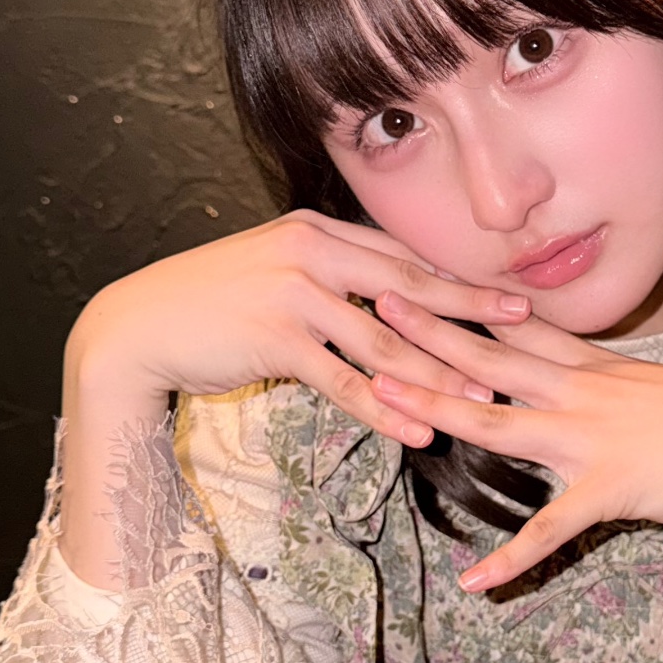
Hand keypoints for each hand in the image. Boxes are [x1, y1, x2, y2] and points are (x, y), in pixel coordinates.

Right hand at [65, 210, 530, 449]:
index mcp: (319, 232)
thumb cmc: (210, 302)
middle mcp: (312, 252)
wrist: (139, 324)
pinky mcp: (275, 338)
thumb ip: (328, 277)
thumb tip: (384, 298)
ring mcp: (293, 293)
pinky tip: (418, 430)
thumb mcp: (275, 271)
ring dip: (438, 374)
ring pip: (384, 341)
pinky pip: (343, 380)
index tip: (509, 295)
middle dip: (470, 312)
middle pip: (409, 289)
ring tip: (484, 402)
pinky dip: (385, 409)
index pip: (404, 258)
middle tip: (523, 328)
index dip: (459, 280)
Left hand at [366, 293, 662, 598]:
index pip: (517, 328)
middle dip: (428, 329)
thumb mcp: (659, 395)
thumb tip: (595, 403)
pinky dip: (510, 559)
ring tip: (382, 398)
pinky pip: (549, 529)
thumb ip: (617, 396)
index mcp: (595, 368)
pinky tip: (474, 583)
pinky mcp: (609, 488)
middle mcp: (583, 391)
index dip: (464, 301)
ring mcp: (590, 437)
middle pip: (489, 356)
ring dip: (436, 409)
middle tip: (375, 299)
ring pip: (497, 421)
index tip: (420, 273)